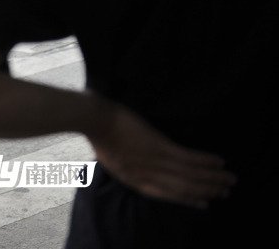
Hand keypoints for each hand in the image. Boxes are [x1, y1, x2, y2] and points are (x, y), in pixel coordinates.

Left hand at [89, 103, 235, 208]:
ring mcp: (155, 161)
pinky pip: (188, 157)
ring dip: (212, 178)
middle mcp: (148, 176)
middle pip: (183, 188)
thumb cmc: (100, 137)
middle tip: (224, 193)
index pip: (167, 195)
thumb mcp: (112, 162)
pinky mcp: (160, 146)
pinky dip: (205, 161)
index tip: (204, 204)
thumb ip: (129, 169)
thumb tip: (140, 169)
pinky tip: (218, 162)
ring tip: (228, 181)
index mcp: (135, 181)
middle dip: (206, 191)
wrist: (96, 120)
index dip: (188, 200)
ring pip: (190, 175)